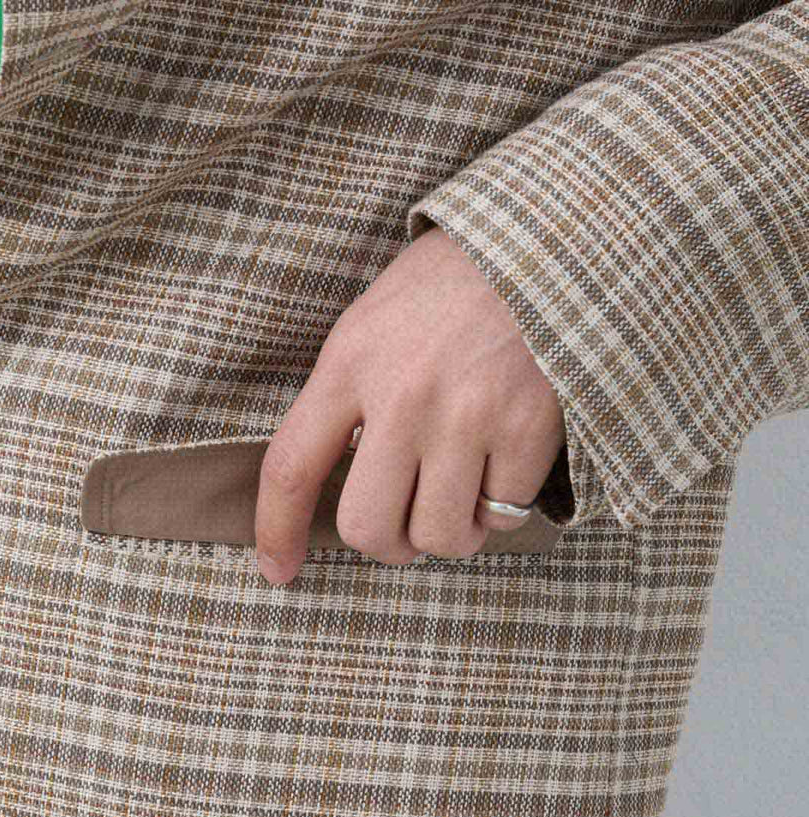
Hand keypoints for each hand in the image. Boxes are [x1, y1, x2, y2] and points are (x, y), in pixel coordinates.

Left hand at [255, 224, 566, 585]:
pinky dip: (501, 508)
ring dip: (449, 533)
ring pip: (439, 536)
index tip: (278, 570)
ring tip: (459, 494)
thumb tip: (338, 485)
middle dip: (385, 544)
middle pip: (365, 526)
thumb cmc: (450, 286)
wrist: (544, 240)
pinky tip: (502, 468)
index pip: (289, 469)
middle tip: (404, 525)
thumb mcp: (372, 323)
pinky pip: (502, 515)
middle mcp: (402, 396)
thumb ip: (347, 398)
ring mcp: (467, 415)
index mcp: (349, 363)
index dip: (276, 531)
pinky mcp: (527, 428)